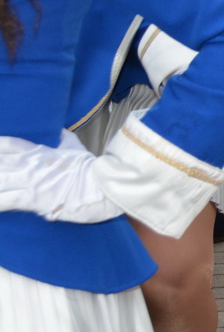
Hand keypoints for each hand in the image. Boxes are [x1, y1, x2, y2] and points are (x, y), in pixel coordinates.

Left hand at [0, 135, 117, 223]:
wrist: (105, 184)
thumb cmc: (93, 168)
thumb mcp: (77, 148)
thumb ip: (64, 140)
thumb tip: (58, 131)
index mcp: (39, 152)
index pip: (7, 145)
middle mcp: (29, 164)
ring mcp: (30, 181)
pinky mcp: (33, 198)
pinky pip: (5, 200)